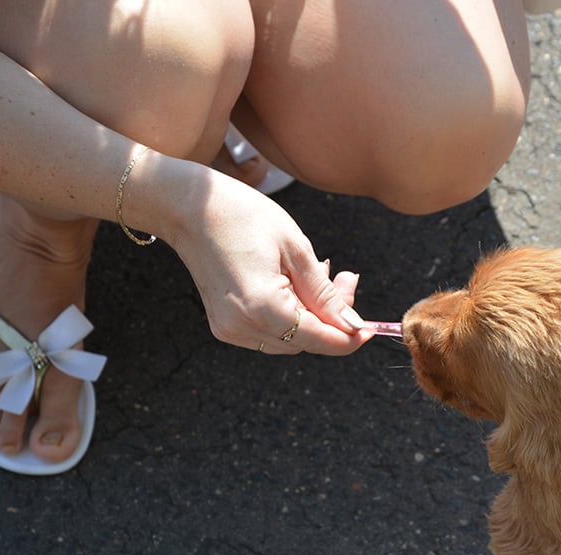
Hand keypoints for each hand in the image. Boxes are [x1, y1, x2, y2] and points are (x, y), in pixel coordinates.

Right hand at [168, 173, 373, 355]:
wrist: (189, 207)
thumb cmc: (243, 216)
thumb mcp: (296, 248)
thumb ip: (325, 294)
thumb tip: (352, 325)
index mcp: (262, 307)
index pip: (319, 340)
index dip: (350, 337)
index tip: (372, 328)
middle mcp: (242, 327)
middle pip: (306, 341)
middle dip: (333, 318)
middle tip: (346, 278)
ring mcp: (229, 329)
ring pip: (289, 340)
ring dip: (312, 315)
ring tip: (321, 273)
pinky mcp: (224, 324)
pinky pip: (269, 332)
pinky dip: (290, 315)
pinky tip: (295, 283)